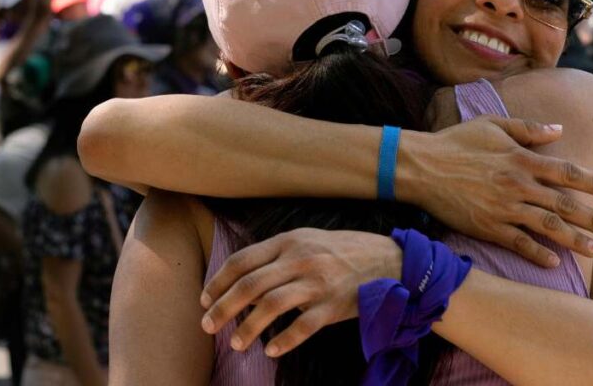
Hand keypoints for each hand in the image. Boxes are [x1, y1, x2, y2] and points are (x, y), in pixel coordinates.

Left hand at [201, 228, 398, 357]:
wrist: (388, 260)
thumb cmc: (342, 251)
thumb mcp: (307, 241)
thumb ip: (276, 257)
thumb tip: (243, 283)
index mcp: (289, 241)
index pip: (242, 261)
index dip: (218, 282)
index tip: (204, 299)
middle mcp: (301, 260)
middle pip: (250, 285)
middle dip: (223, 308)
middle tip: (207, 325)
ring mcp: (318, 283)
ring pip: (271, 306)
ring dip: (247, 328)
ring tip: (235, 343)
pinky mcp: (334, 306)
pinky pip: (303, 328)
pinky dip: (284, 341)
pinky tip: (270, 351)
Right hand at [401, 116, 592, 266]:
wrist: (421, 167)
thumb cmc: (455, 141)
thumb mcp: (492, 124)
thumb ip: (528, 128)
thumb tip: (559, 130)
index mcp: (521, 158)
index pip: (565, 171)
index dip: (591, 180)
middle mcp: (518, 184)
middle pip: (564, 204)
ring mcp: (504, 208)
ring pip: (547, 226)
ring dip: (574, 240)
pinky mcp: (487, 226)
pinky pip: (518, 243)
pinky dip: (537, 253)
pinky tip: (554, 262)